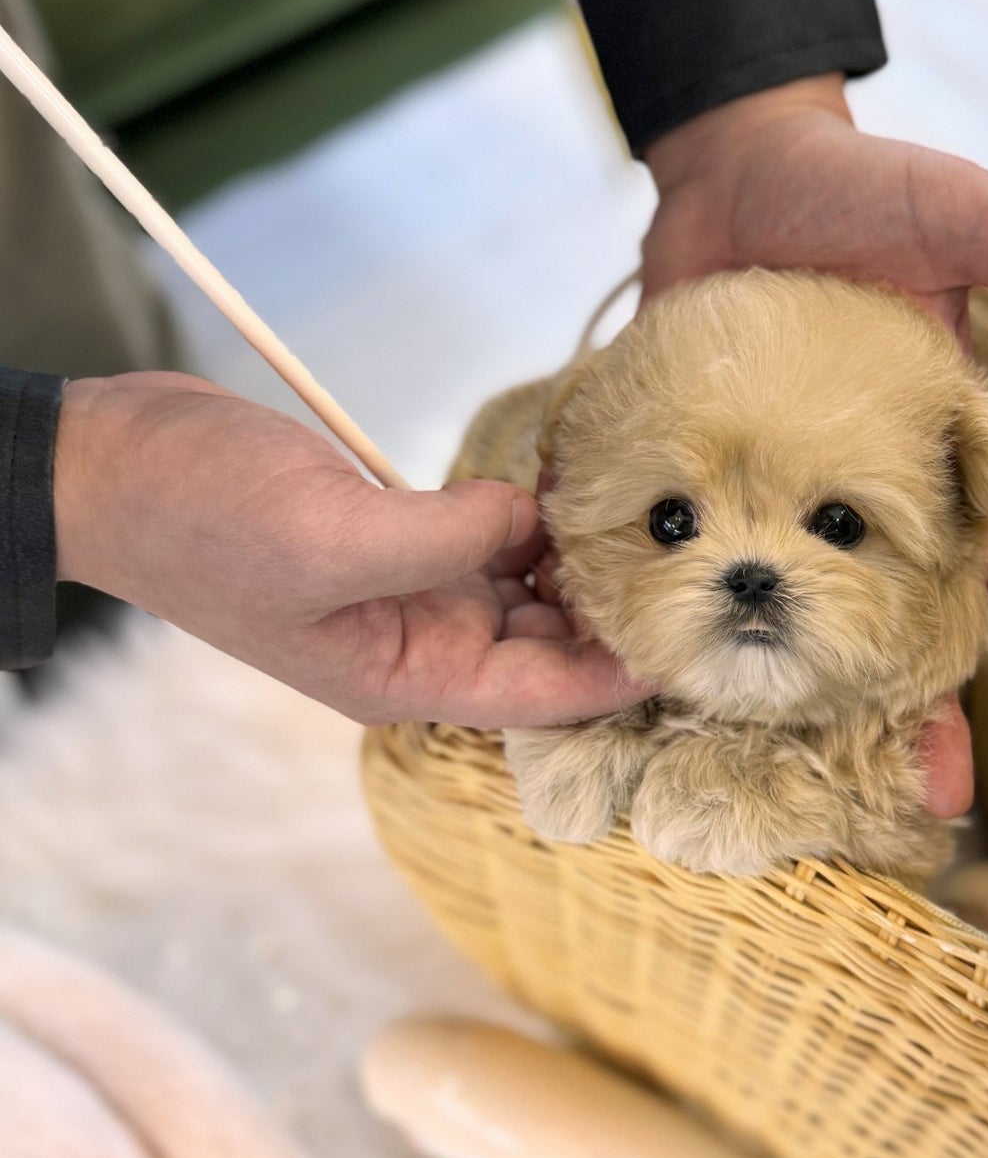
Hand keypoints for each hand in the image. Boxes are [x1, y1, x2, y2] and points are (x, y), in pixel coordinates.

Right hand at [53, 373, 650, 727]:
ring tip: (655, 513)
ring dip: (581, 556)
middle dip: (618, 612)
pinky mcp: (401, 533)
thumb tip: (530, 519)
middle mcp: (419, 644)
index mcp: (404, 676)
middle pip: (550, 645)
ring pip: (528, 586)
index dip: (624, 671)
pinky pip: (492, 535)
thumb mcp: (327, 536)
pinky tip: (582, 480)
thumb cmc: (202, 518)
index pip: (545, 692)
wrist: (117, 465)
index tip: (699, 637)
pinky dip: (534, 514)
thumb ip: (445, 539)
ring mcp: (411, 588)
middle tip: (701, 558)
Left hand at [644, 75, 987, 810]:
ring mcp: (772, 492)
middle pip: (893, 619)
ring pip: (795, 610)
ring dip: (802, 689)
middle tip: (932, 800)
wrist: (732, 165)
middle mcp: (854, 491)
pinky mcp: (697, 476)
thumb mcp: (962, 217)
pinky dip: (690, 614)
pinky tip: (678, 684)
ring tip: (803, 774)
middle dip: (918, 707)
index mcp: (932, 454)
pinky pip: (700, 556)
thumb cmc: (855, 189)